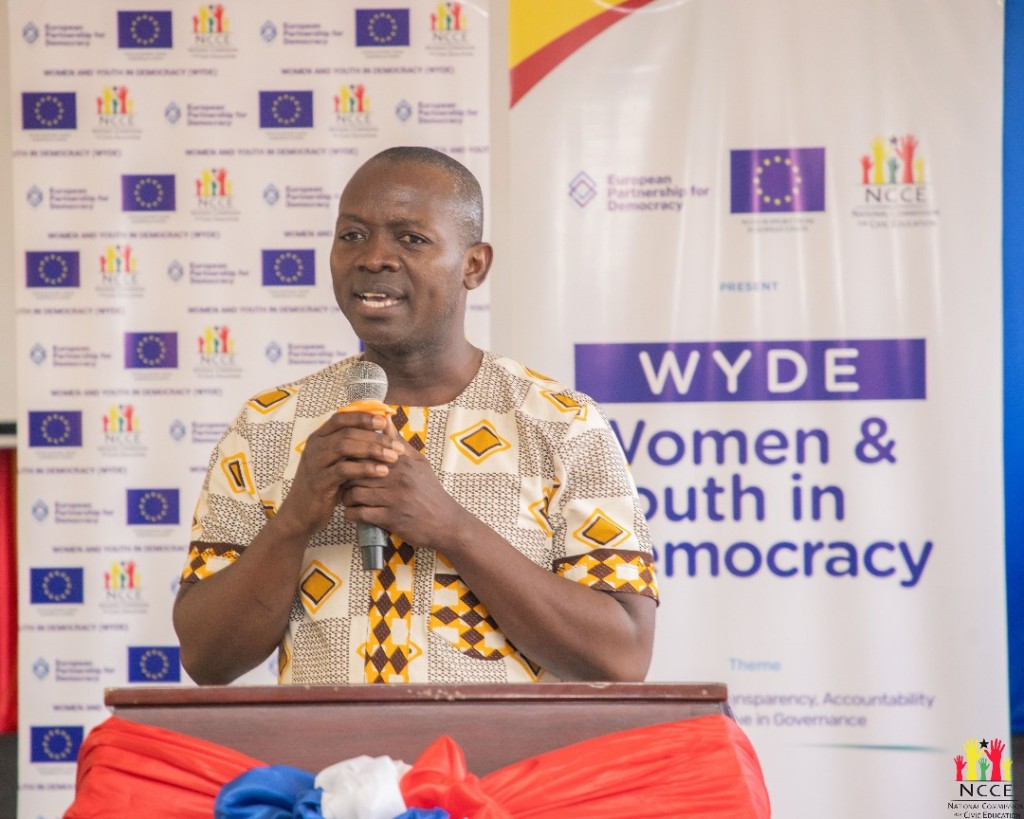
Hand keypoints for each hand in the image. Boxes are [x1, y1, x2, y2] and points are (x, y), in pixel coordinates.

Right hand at [275, 411, 402, 539]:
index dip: (363, 417)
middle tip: (397, 445)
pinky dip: (365, 469)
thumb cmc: (326, 485)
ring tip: (393, 457)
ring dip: (372, 450)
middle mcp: (314, 447)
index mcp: (319, 438)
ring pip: (344, 446)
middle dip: (376, 437)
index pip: (341, 417)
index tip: (385, 421)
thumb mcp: (338, 462)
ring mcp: (314, 463)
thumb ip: (354, 446)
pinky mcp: (318, 482)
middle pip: (347, 432)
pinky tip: (382, 471)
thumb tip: (383, 427)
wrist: (301, 514)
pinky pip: (343, 470)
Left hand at [338, 420, 466, 552]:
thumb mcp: (419, 462)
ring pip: (354, 493)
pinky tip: (353, 513)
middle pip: (356, 471)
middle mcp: (397, 478)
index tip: (347, 462)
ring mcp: (394, 499)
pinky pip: (360, 514)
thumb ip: (399, 443)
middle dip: (345, 477)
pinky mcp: (391, 519)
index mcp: (402, 462)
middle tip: (343, 481)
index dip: (352, 456)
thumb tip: (385, 419)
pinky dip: (352, 514)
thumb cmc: (430, 491)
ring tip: (348, 498)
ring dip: (346, 498)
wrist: (446, 522)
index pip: (367, 452)